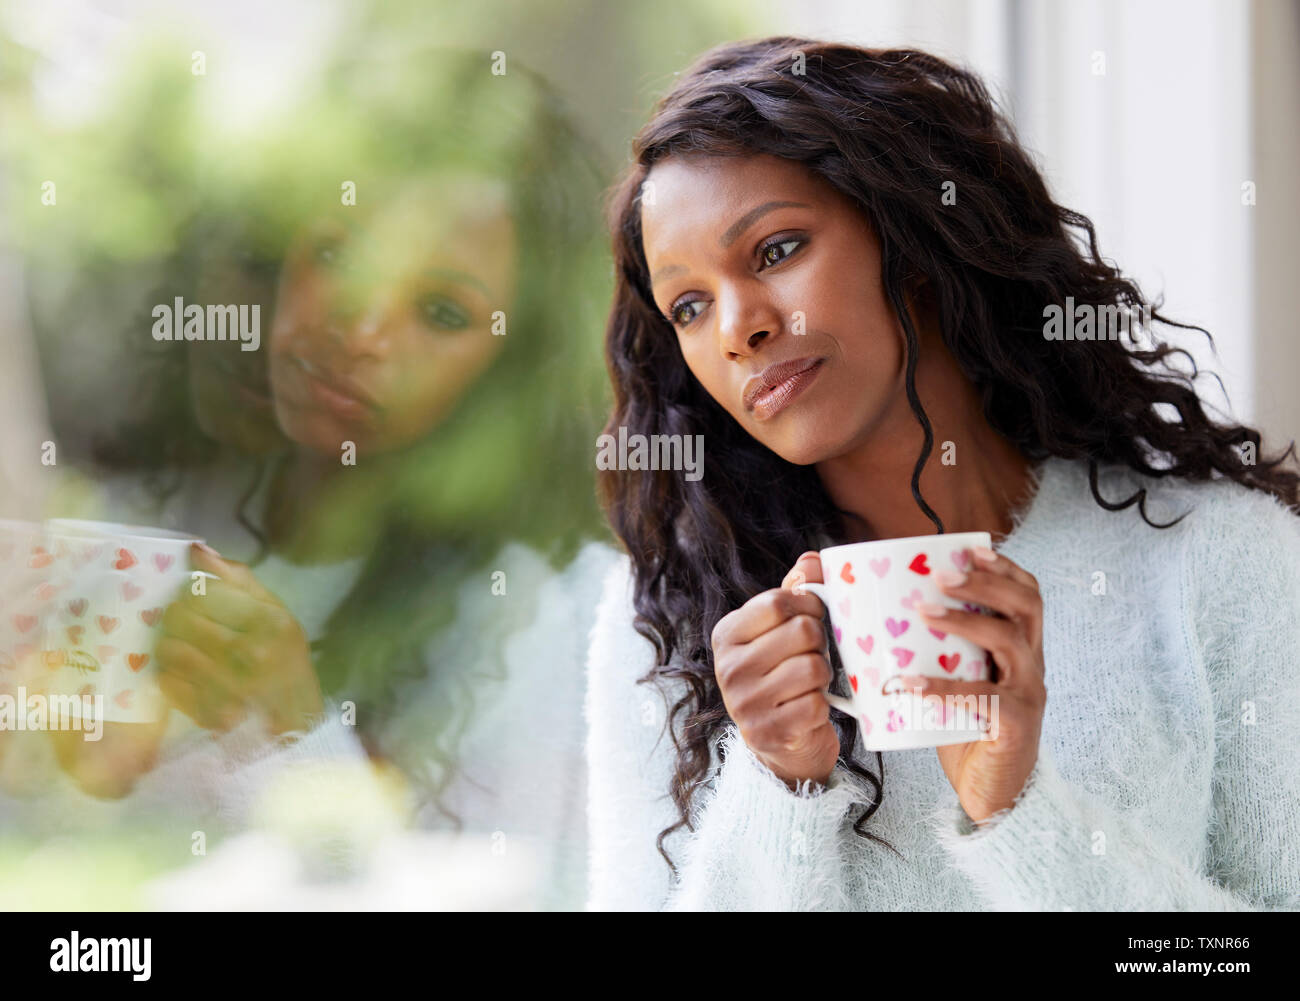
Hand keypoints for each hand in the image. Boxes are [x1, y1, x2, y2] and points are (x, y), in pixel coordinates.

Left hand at [156, 543, 323, 735]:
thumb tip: (197, 549)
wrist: (296, 725)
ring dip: (169, 643)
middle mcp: (249, 653)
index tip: (196, 597)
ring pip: (168, 647)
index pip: (204, 589)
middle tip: (185, 622)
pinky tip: (184, 673)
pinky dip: (169, 673)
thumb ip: (239, 581)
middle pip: (181, 615)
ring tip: (183, 646)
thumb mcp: (278, 615)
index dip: (191, 589)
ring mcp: (227, 687)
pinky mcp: (206, 714)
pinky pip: (166, 680)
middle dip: (176, 615)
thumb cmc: (287, 663)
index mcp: (270, 622)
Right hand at [711, 552, 840, 789]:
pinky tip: (810, 709)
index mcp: (727, 635)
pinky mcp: (769, 733)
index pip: (776, 602)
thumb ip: (793, 592)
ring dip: (823, 675)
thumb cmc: (782, 675)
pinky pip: (817, 704)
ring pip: (814, 668)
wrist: (781, 745)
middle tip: (815, 653)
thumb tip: (812, 559)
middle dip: (820, 641)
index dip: (809, 603)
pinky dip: (823, 707)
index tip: (815, 615)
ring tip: (812, 682)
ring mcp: (746, 703)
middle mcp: (729, 668)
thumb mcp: (779, 631)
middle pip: (802, 632)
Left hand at [904, 545, 1046, 825]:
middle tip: (940, 575)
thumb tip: (876, 621)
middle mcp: (1032, 665)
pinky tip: (910, 682)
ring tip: (924, 611)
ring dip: (966, 620)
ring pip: (1011, 641)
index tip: (973, 550)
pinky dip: (944, 687)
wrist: (993, 794)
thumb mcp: (958, 680)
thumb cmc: (968, 731)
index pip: (1029, 595)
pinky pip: (984, 699)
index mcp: (1022, 649)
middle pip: (1026, 606)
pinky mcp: (1015, 726)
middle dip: (985, 583)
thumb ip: (936, 653)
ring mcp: (1029, 694)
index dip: (1006, 568)